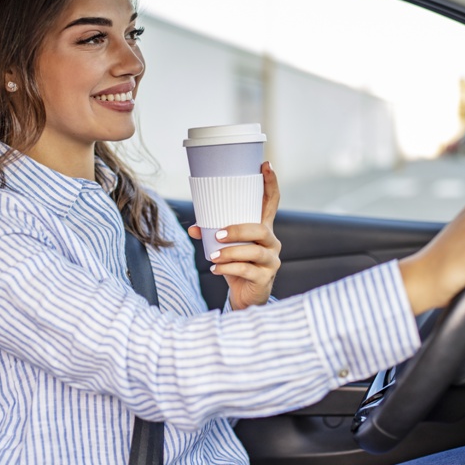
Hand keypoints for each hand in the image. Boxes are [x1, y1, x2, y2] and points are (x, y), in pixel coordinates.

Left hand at [188, 161, 281, 309]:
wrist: (246, 298)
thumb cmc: (237, 267)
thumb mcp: (225, 248)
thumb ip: (211, 235)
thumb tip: (193, 228)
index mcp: (263, 229)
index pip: (272, 203)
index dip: (271, 184)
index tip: (266, 165)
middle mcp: (272, 243)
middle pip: (261, 230)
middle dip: (239, 230)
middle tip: (218, 233)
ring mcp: (271, 261)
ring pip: (254, 252)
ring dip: (231, 252)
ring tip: (213, 255)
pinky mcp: (266, 278)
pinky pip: (247, 271)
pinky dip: (228, 269)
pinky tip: (215, 269)